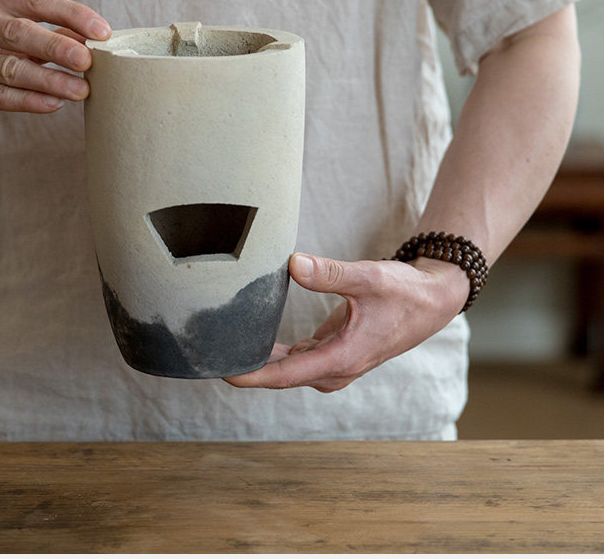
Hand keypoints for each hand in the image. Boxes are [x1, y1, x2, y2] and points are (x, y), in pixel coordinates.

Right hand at [0, 0, 110, 128]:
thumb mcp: (5, 31)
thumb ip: (46, 31)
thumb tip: (92, 37)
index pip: (36, 0)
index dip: (72, 14)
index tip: (102, 32)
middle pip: (20, 32)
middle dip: (58, 46)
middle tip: (89, 61)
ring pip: (11, 68)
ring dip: (50, 80)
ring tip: (81, 90)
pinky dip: (30, 100)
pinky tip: (54, 104)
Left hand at [224, 252, 468, 392]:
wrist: (432, 301)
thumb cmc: (404, 292)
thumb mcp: (369, 277)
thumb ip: (330, 273)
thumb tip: (292, 265)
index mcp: (343, 358)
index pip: (287, 375)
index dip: (253, 375)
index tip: (222, 371)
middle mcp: (336, 368)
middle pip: (282, 376)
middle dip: (248, 368)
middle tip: (210, 353)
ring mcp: (335, 362)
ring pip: (289, 368)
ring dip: (260, 360)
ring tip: (224, 344)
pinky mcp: (334, 351)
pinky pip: (297, 358)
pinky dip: (276, 352)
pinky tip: (255, 335)